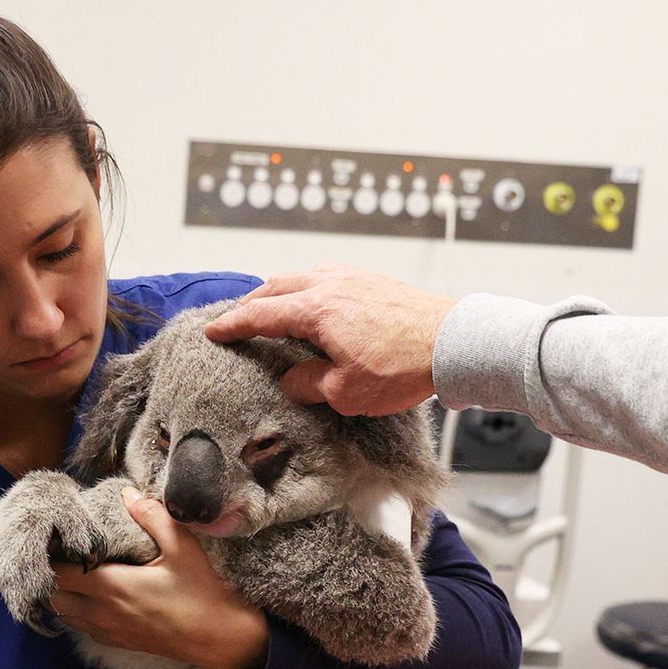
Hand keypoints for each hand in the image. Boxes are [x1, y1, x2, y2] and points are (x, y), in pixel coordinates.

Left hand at [49, 489, 269, 668]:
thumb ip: (152, 517)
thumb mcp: (183, 548)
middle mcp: (103, 612)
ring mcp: (109, 631)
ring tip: (70, 572)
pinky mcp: (119, 642)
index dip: (51, 555)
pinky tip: (90, 596)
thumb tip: (127, 494)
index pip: (59, 573)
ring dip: (62, 595)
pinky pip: (83, 628)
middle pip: (55, 596)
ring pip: (65, 615)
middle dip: (50, 574)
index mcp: (113, 586)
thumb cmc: (201, 592)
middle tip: (59, 552)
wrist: (219, 638)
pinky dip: (77, 612)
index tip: (55, 537)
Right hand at [202, 264, 455, 416]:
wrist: (454, 344)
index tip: (214, 331)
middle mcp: (331, 285)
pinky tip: (317, 300)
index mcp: (316, 310)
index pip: (260, 314)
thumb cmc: (403, 368)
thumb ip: (309, 384)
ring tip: (273, 307)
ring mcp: (354, 278)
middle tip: (237, 319)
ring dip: (281, 291)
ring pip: (303, 276)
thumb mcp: (345, 392)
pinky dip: (309, 286)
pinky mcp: (375, 282)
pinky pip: (329, 276)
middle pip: (276, 286)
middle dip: (251, 303)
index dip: (232, 324)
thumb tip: (293, 380)